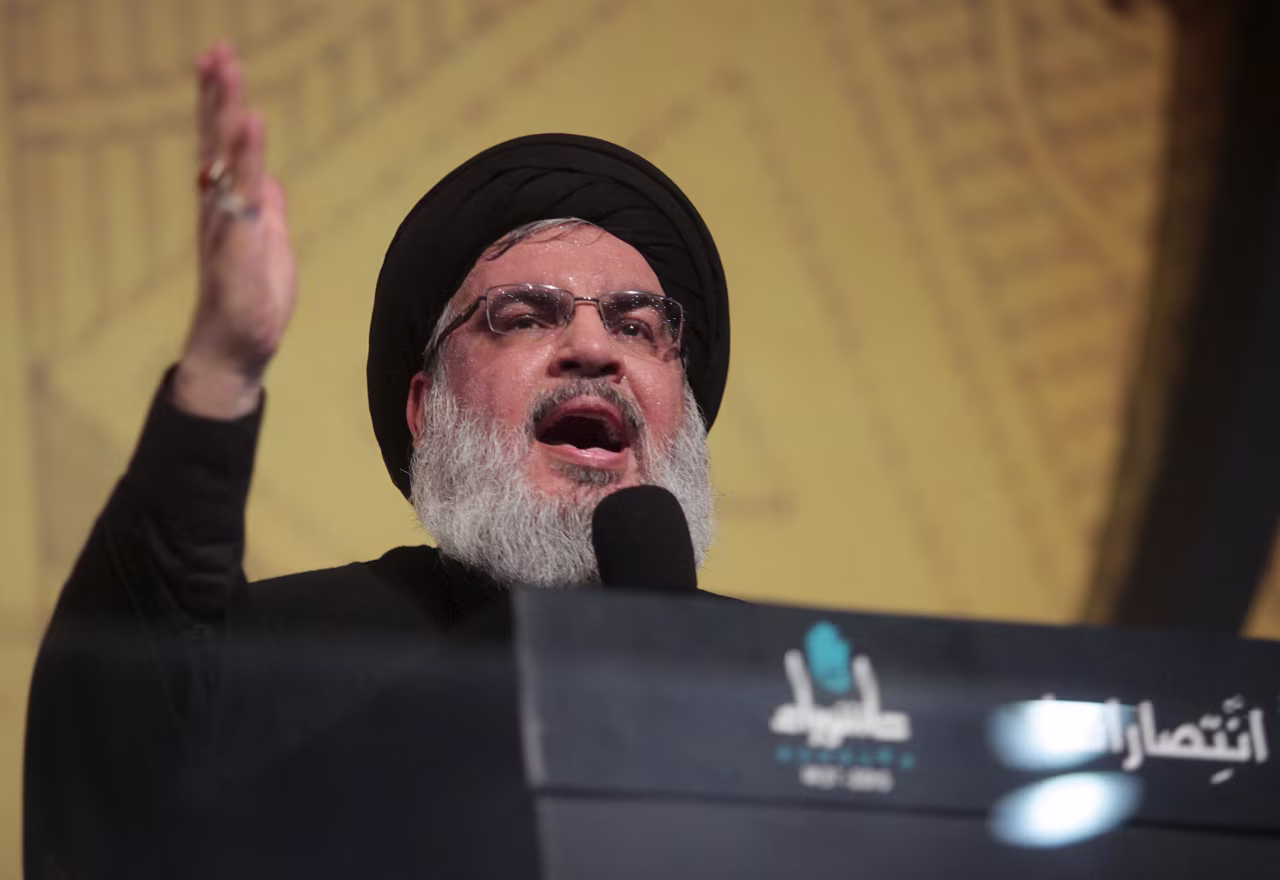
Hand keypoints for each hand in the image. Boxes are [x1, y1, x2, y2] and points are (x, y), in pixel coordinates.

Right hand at [174, 41, 296, 418]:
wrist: (239, 346)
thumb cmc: (252, 298)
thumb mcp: (269, 243)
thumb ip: (267, 209)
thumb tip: (271, 182)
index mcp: (228, 203)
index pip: (223, 143)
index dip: (221, 102)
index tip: (219, 59)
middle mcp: (220, 205)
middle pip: (216, 138)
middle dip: (217, 93)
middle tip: (217, 48)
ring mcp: (226, 221)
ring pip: (225, 156)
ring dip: (226, 110)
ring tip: (227, 67)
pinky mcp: (237, 241)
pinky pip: (243, 190)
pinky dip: (247, 155)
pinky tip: (251, 122)